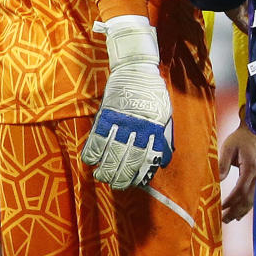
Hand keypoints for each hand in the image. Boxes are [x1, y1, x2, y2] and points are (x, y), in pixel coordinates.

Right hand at [81, 15, 173, 189]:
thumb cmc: (153, 96)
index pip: (147, 160)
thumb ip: (163, 138)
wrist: (136, 71)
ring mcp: (121, 123)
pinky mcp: (106, 116)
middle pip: (127, 160)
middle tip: (114, 184)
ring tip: (101, 176)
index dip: (139, 175)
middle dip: (120, 176)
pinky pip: (97, 139)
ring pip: (111, 154)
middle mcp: (139, 130)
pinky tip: (90, 161)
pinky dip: (92, 152)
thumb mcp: (164, 117)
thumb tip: (163, 160)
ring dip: (104, 169)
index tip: (133, 183)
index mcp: (155, 131)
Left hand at [217, 124, 255, 221]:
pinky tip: (240, 213)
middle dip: (235, 211)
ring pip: (253, 199)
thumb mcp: (227, 148)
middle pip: (248, 199)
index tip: (220, 208)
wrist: (255, 132)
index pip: (240, 190)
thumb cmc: (240, 139)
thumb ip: (222, 164)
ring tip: (230, 219)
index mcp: (250, 168)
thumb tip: (218, 181)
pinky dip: (247, 206)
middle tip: (223, 220)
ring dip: (241, 211)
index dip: (230, 202)